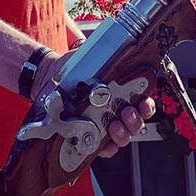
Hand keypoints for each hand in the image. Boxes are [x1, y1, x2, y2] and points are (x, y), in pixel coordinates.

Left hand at [30, 50, 155, 158]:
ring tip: (115, 125)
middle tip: (127, 112)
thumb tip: (113, 47)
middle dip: (135, 120)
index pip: (142, 103)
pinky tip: (106, 144)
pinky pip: (103, 148)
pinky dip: (107, 148)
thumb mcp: (91, 58)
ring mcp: (104, 125)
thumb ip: (105, 55)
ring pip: (123, 136)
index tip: (144, 101)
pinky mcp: (90, 137)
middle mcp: (116, 111)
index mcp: (121, 93)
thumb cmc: (73, 69)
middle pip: (136, 122)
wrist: (48, 77)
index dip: (147, 105)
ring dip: (123, 133)